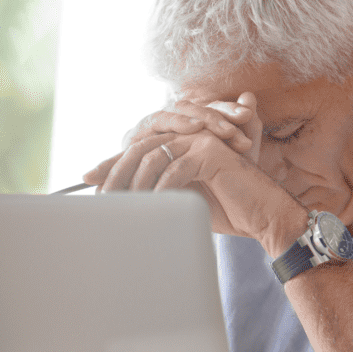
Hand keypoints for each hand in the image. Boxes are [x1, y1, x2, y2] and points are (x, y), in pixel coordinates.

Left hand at [83, 92, 303, 250]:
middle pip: (141, 148)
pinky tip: (153, 206)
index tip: (88, 180)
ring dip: (135, 183)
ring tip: (125, 205)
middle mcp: (190, 135)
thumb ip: (158, 190)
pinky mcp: (210, 153)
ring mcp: (200, 140)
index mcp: (182, 143)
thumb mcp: (184, 199)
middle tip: (100, 195)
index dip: (113, 163)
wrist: (263, 215)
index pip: (140, 149)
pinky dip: (160, 189)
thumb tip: (125, 199)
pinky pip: (174, 169)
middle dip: (115, 171)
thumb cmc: (228, 209)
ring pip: (154, 156)